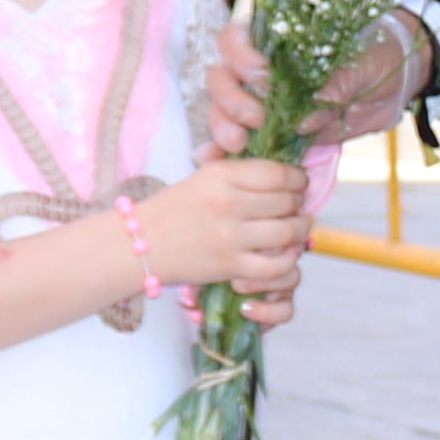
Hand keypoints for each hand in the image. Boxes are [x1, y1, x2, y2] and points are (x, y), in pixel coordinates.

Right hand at [133, 155, 313, 318]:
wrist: (140, 245)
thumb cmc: (173, 209)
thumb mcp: (202, 177)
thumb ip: (240, 172)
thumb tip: (282, 173)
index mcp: (221, 175)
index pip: (278, 174)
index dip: (298, 179)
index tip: (299, 184)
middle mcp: (228, 203)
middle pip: (287, 201)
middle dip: (298, 204)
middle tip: (296, 207)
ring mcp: (230, 237)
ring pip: (287, 232)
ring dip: (299, 230)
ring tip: (295, 228)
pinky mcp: (230, 267)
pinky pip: (276, 266)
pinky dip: (287, 261)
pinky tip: (284, 254)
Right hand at [206, 14, 423, 158]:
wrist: (394, 83)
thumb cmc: (373, 56)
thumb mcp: (360, 64)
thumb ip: (334, 85)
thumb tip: (305, 120)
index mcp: (274, 41)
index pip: (235, 38)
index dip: (239, 54)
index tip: (261, 73)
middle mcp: (258, 71)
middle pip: (220, 78)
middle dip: (230, 99)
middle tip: (256, 118)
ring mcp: (261, 103)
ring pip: (222, 111)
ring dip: (224, 127)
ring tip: (241, 144)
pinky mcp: (270, 133)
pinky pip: (238, 143)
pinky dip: (224, 153)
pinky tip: (218, 161)